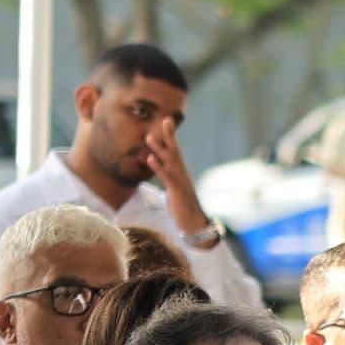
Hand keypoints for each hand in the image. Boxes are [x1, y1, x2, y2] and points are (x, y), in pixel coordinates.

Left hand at [146, 118, 210, 233]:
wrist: (194, 224)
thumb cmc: (183, 208)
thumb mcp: (173, 190)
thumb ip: (167, 177)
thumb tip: (160, 169)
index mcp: (180, 173)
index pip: (175, 151)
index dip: (171, 136)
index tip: (167, 121)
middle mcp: (182, 174)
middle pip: (175, 151)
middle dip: (170, 136)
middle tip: (166, 119)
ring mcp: (181, 182)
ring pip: (170, 162)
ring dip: (160, 149)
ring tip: (149, 137)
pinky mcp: (177, 191)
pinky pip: (167, 176)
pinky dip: (158, 166)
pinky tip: (150, 158)